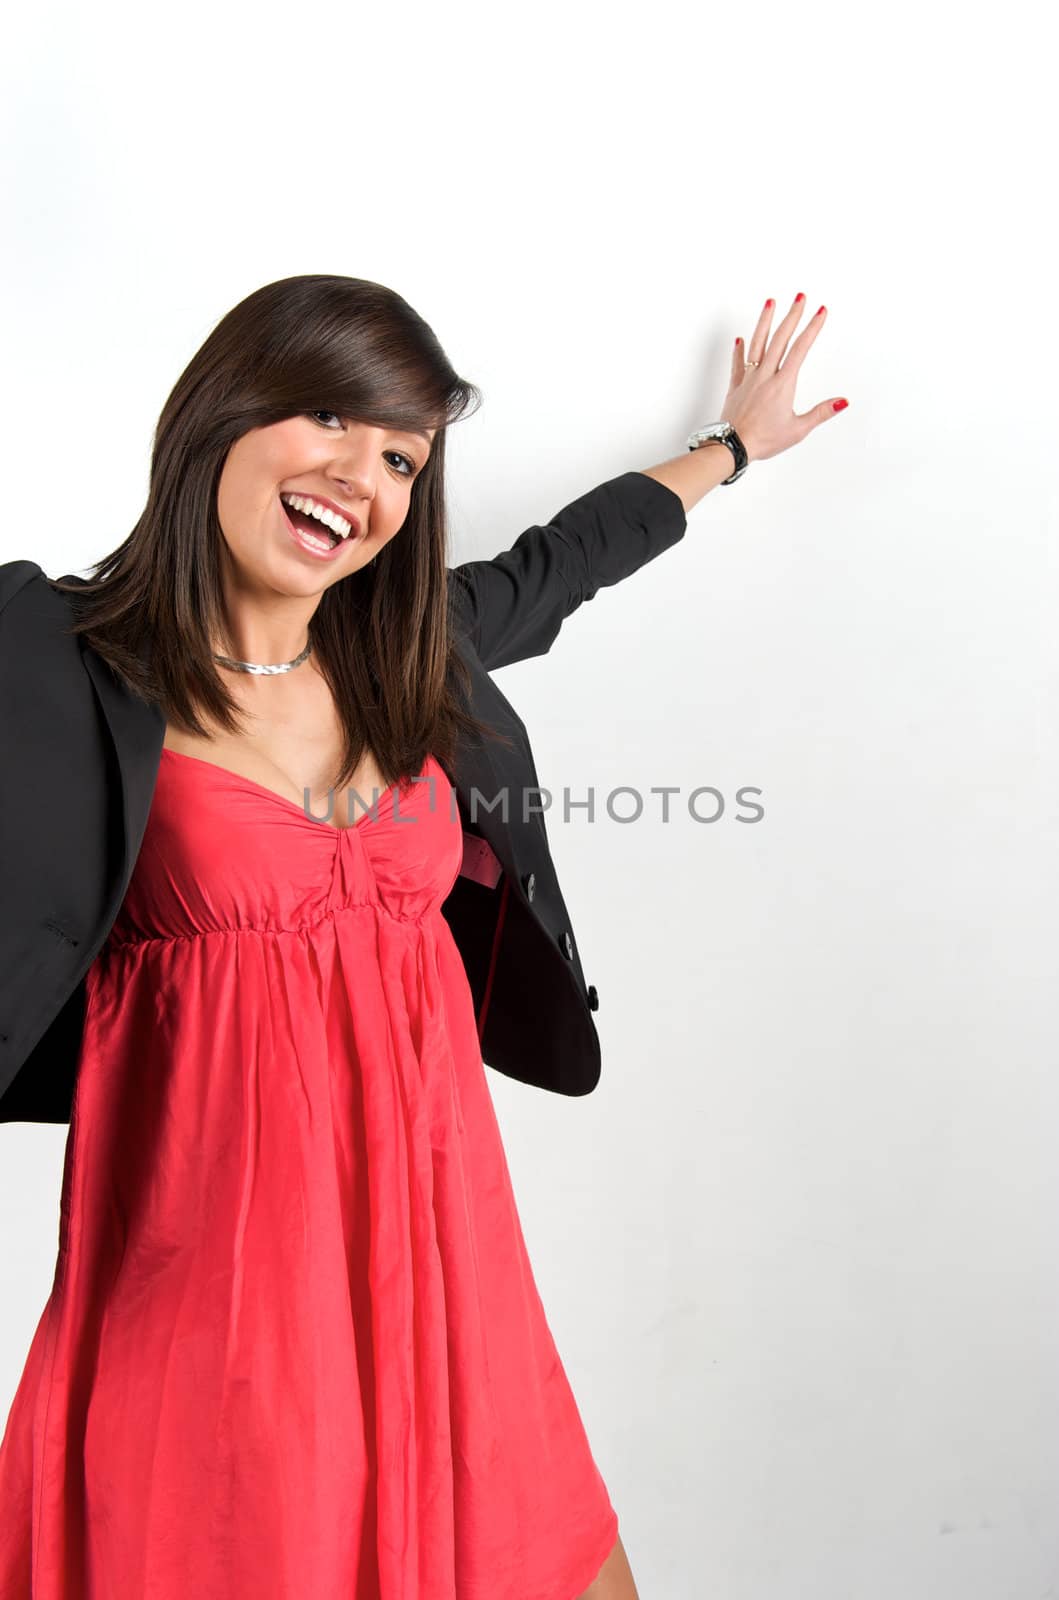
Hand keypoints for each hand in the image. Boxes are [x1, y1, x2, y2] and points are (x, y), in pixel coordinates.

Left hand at [720, 294, 847, 464]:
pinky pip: (738, 364)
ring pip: (757, 344)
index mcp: (783, 384)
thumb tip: (842, 401)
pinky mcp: (735, 387)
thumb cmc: (764, 440)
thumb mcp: (798, 429)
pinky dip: (739, 350)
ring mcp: (749, 379)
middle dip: (792, 315)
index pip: (801, 349)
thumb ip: (821, 412)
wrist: (732, 445)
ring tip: (770, 302)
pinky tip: (740, 339)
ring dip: (765, 321)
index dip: (812, 328)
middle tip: (800, 297)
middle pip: (780, 338)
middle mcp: (765, 376)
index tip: (820, 311)